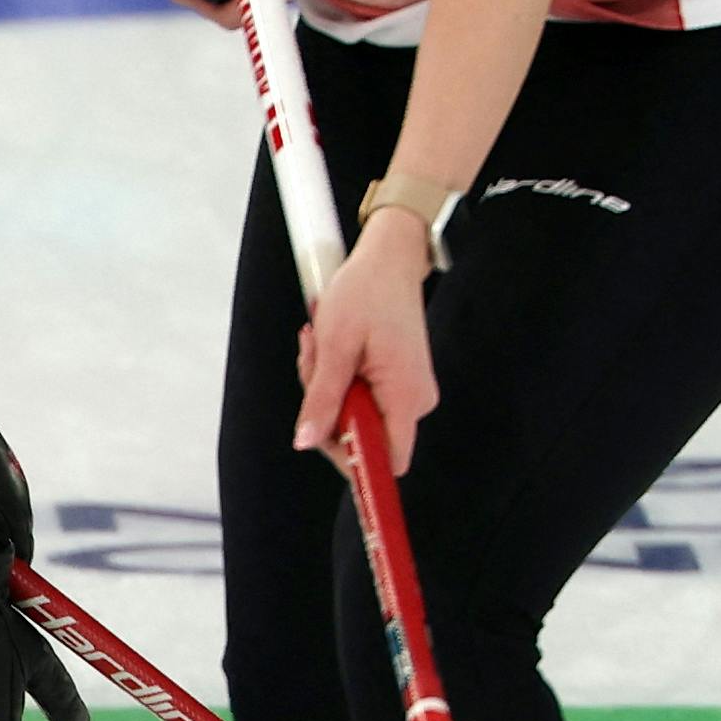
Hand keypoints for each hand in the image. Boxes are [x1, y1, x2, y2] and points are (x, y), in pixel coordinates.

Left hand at [296, 224, 438, 473]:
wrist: (389, 259)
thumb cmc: (365, 292)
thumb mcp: (334, 345)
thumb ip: (322, 399)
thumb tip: (305, 442)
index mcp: (406, 396)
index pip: (386, 461)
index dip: (350, 458)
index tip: (318, 429)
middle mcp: (414, 401)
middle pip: (361, 435)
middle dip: (325, 405)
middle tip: (312, 361)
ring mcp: (407, 391)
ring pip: (354, 413)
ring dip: (325, 385)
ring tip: (318, 343)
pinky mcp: (397, 381)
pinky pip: (360, 396)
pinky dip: (336, 376)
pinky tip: (328, 346)